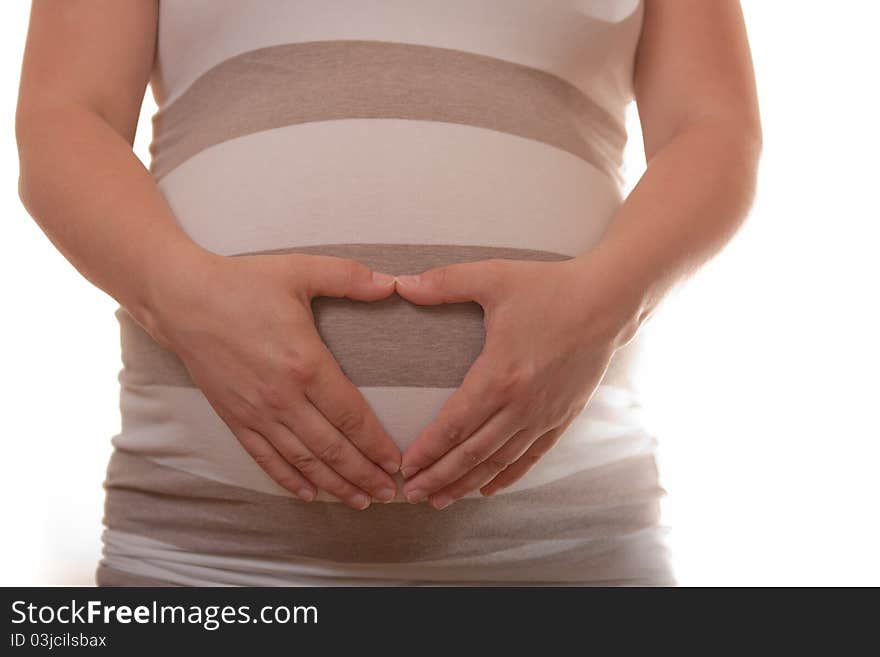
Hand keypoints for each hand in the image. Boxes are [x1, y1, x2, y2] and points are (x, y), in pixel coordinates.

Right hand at [141, 250, 401, 508]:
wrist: (181, 298)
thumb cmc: (242, 283)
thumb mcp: (300, 271)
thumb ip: (350, 278)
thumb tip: (394, 284)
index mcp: (306, 364)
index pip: (351, 416)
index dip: (377, 443)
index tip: (397, 462)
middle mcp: (283, 397)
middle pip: (332, 448)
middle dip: (364, 474)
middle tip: (389, 493)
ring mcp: (256, 412)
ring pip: (303, 460)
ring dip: (334, 484)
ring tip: (359, 501)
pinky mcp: (234, 418)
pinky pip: (265, 458)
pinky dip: (288, 480)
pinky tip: (308, 495)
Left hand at [394, 256, 638, 508]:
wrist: (608, 300)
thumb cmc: (550, 288)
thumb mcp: (493, 277)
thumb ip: (444, 283)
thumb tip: (400, 285)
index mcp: (499, 376)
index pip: (453, 425)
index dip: (426, 450)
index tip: (403, 466)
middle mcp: (520, 405)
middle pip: (471, 453)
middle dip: (437, 476)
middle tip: (410, 494)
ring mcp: (543, 415)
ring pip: (498, 462)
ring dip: (466, 484)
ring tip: (439, 499)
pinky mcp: (562, 417)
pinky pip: (530, 457)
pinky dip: (506, 477)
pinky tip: (487, 490)